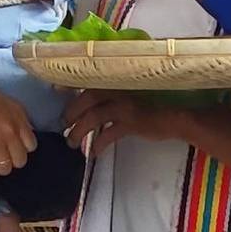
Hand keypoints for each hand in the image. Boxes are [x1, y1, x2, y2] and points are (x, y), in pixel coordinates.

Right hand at [0, 84, 37, 176]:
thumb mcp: (5, 101)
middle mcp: (10, 135)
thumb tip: (27, 129)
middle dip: (11, 159)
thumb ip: (18, 116)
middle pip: (20, 160)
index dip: (22, 147)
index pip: (31, 145)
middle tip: (1, 154)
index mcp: (17, 121)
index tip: (14, 146)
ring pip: (4, 168)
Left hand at [63, 90, 185, 155]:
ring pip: (94, 117)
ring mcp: (125, 105)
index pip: (88, 79)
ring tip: (72, 142)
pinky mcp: (132, 122)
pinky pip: (109, 134)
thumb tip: (88, 102)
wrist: (175, 117)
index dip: (70, 84)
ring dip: (80, 130)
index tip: (55, 90)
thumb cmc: (151, 104)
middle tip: (63, 125)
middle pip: (87, 98)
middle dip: (72, 112)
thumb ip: (111, 93)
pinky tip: (94, 152)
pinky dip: (99, 143)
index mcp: (116, 80)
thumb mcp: (129, 94)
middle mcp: (118, 89)